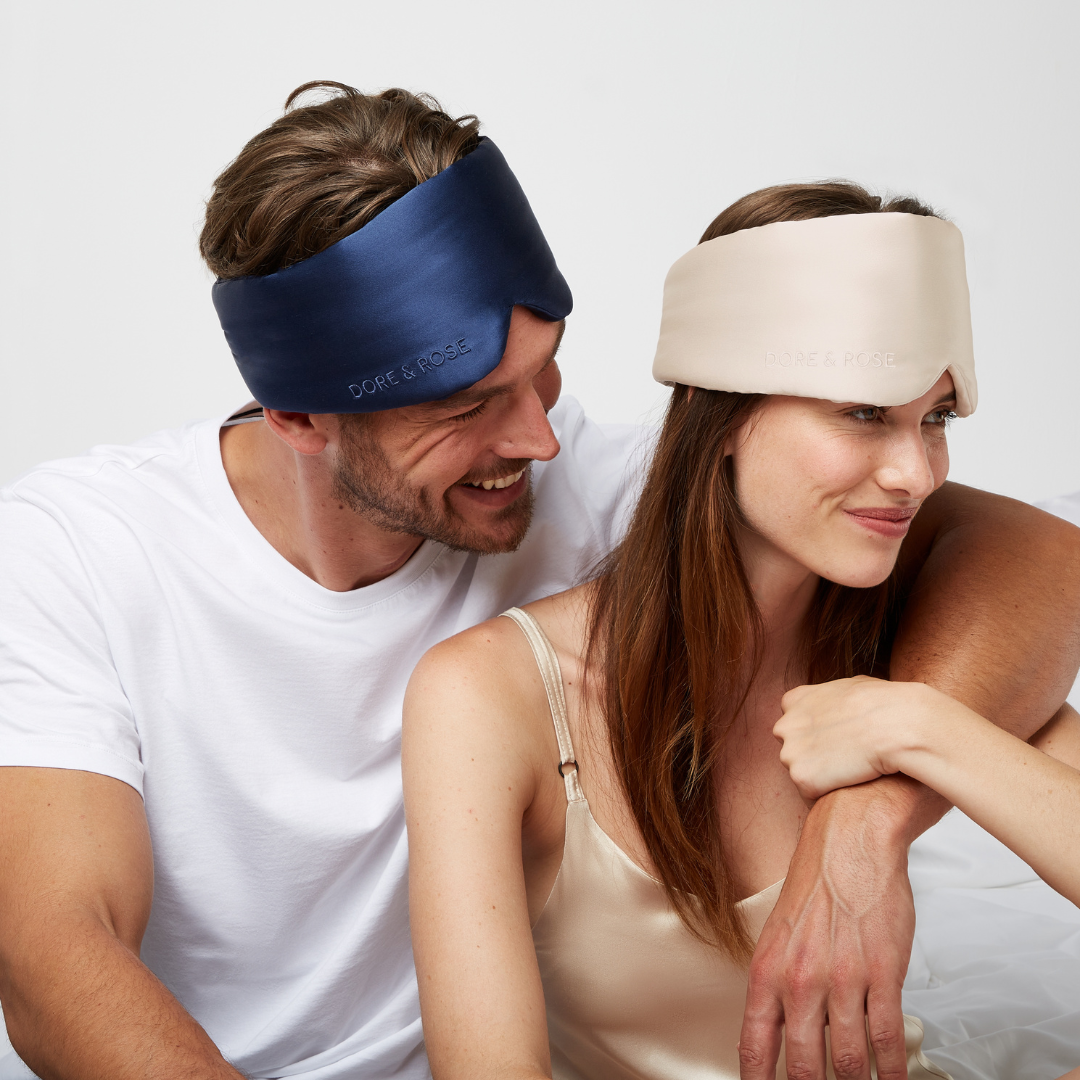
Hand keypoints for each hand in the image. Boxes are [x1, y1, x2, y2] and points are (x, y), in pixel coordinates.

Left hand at [739, 784, 916, 1079]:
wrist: (850, 840)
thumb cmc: (816, 883)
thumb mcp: (779, 935)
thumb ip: (779, 985)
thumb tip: (783, 1034)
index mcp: (768, 970)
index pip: (755, 1046)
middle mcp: (801, 980)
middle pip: (804, 1066)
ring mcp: (843, 979)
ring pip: (849, 1060)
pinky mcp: (883, 974)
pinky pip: (887, 1039)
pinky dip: (891, 1069)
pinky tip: (891, 1078)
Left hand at [773, 677, 933, 800]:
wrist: (897, 725)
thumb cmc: (885, 704)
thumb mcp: (851, 687)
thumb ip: (833, 697)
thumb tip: (840, 698)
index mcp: (794, 700)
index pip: (794, 724)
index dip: (817, 735)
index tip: (838, 740)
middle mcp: (785, 726)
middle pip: (794, 749)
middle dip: (814, 756)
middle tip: (846, 760)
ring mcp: (790, 753)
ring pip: (802, 773)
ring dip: (822, 777)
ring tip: (852, 773)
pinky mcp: (802, 778)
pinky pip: (810, 795)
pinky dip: (827, 796)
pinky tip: (850, 788)